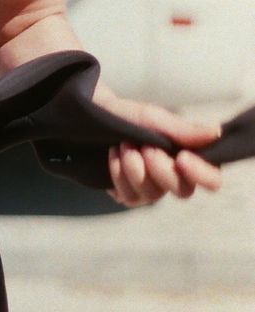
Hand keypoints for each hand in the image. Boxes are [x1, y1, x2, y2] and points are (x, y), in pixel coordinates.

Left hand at [91, 82, 222, 206]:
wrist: (94, 115)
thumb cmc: (128, 115)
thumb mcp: (153, 118)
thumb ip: (182, 130)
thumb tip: (216, 132)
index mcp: (187, 159)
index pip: (211, 180)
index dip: (201, 173)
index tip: (181, 157)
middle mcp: (173, 179)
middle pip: (182, 191)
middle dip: (160, 168)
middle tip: (144, 146)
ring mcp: (150, 191)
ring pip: (152, 195)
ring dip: (134, 166)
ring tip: (124, 144)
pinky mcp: (127, 195)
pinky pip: (128, 196)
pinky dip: (118, 173)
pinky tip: (113, 154)